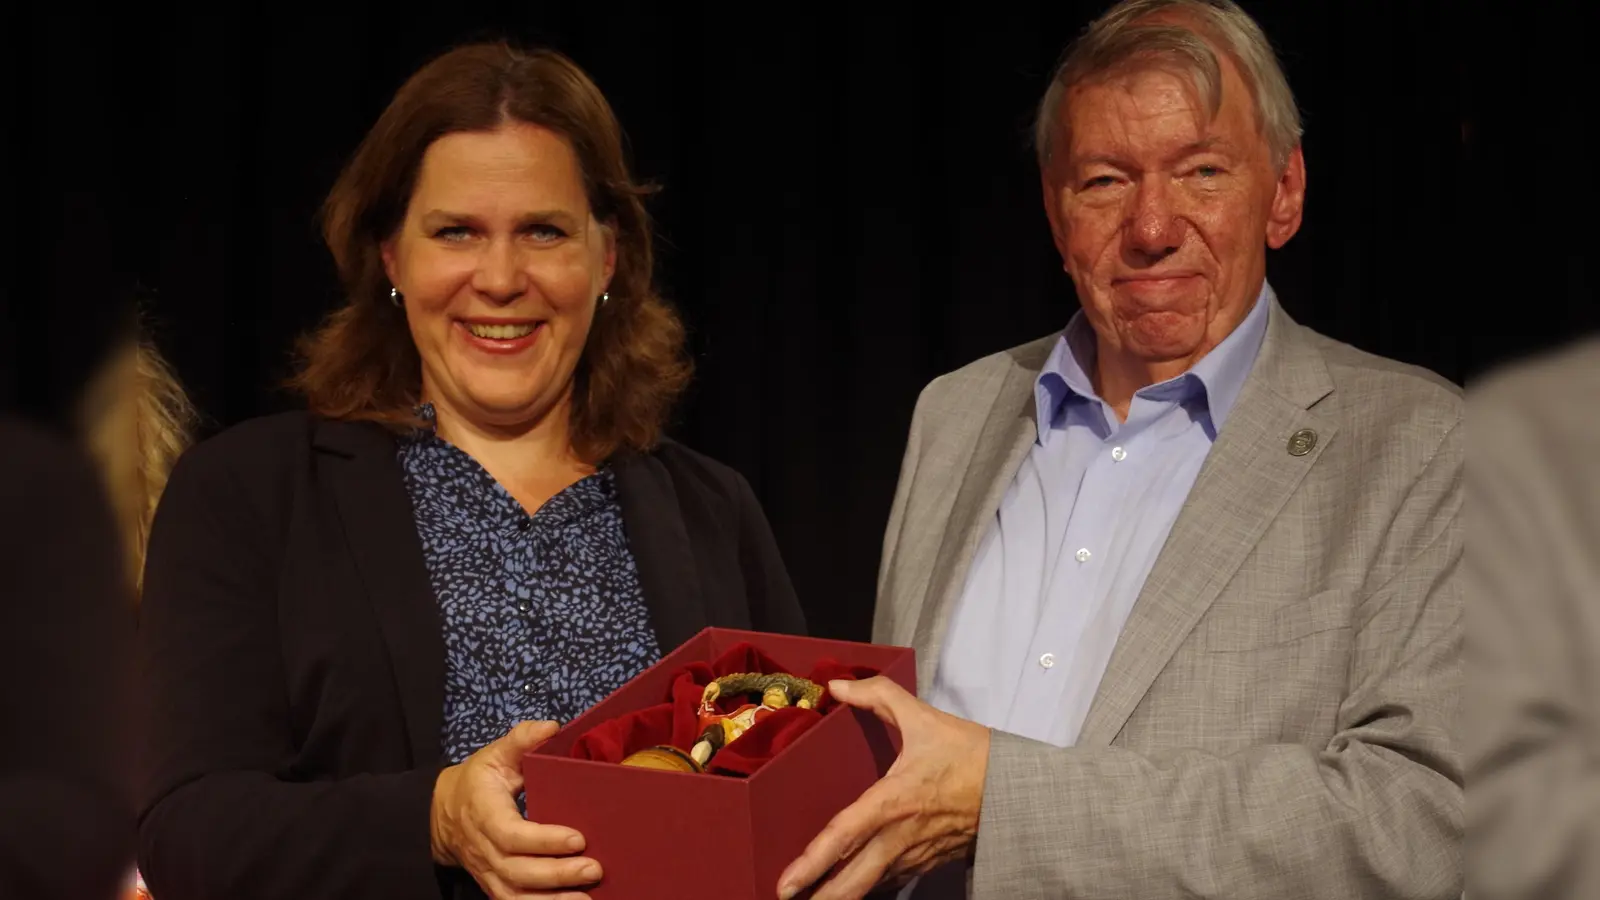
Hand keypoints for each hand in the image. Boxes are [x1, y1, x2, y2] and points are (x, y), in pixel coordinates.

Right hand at [431, 720, 602, 899]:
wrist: (443, 814)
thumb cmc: (476, 783)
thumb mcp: (494, 755)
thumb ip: (521, 740)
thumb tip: (551, 728)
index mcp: (484, 814)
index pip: (511, 834)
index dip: (543, 841)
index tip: (578, 838)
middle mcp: (484, 850)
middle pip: (518, 872)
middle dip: (557, 874)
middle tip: (594, 868)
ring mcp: (489, 873)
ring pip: (516, 896)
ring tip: (588, 898)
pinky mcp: (495, 886)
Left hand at [776, 678, 989, 899]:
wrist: (1018, 788)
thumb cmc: (970, 754)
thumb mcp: (923, 717)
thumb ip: (877, 695)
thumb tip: (837, 684)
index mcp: (893, 800)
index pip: (843, 835)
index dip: (812, 862)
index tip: (786, 884)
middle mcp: (900, 835)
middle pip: (854, 879)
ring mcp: (916, 854)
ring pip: (873, 885)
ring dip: (844, 898)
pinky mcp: (930, 862)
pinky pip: (893, 881)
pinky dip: (871, 888)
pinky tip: (853, 892)